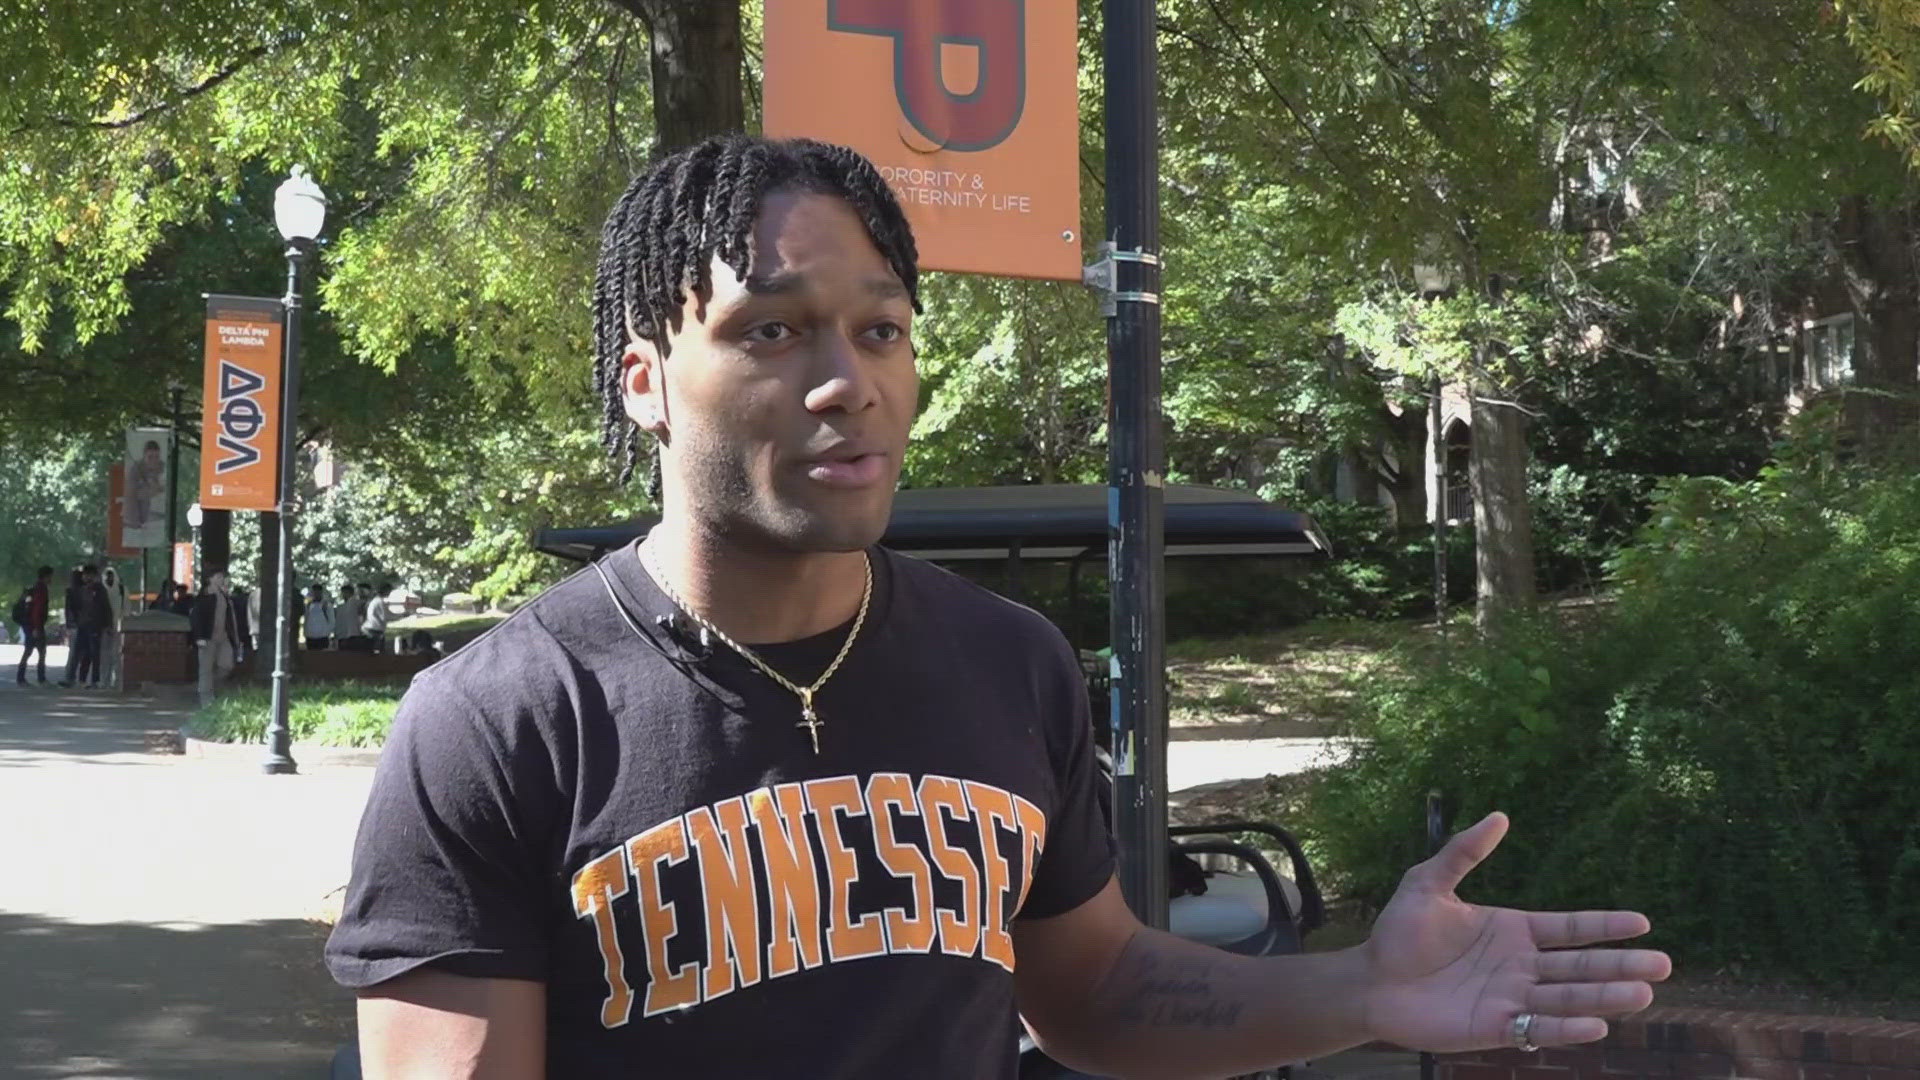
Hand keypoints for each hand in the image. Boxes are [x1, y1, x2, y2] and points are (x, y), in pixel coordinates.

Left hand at [1359, 812, 1669, 1053]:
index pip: (1570, 929)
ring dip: (1604, 998)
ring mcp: (1513, 998)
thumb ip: (1463, 852)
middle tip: (1663, 965)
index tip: (1643, 923)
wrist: (1370, 980)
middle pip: (1580, 966)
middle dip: (1621, 965)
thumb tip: (1499, 816)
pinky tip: (1597, 1027)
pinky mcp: (1497, 1028)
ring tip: (1642, 994)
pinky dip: (1567, 1029)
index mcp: (1514, 930)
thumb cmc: (1398, 933)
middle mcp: (1522, 965)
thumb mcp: (1428, 883)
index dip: (1605, 926)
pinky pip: (1539, 1028)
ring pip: (1568, 998)